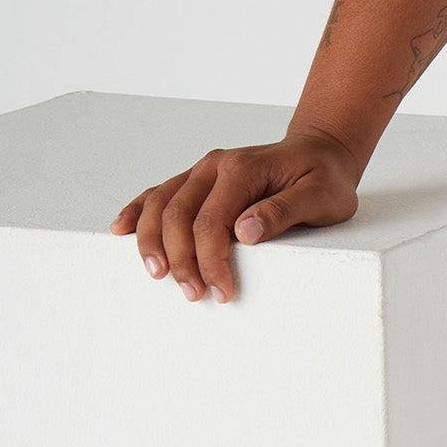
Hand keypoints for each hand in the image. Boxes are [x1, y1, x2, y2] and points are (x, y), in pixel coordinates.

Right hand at [111, 128, 361, 300]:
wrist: (321, 152)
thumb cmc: (324, 177)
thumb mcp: (321, 195)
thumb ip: (284, 211)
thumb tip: (244, 232)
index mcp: (242, 169)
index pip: (212, 221)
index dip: (211, 260)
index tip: (222, 291)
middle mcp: (215, 165)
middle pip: (178, 215)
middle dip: (180, 259)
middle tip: (193, 294)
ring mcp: (202, 170)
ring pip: (161, 204)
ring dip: (153, 242)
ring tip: (156, 275)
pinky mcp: (197, 179)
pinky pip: (160, 193)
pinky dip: (139, 211)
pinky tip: (122, 230)